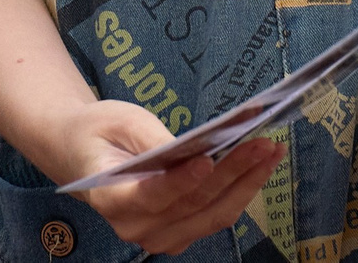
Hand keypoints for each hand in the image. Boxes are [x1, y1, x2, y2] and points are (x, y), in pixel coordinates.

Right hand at [53, 100, 282, 254]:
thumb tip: (196, 148)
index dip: (181, 180)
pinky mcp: (179, 236)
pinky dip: (240, 192)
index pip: (152, 195)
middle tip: (262, 143)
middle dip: (233, 173)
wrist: (86, 156)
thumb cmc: (102, 132)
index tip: (209, 158)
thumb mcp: (122, 120)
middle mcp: (135, 227)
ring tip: (271, 151)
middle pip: (193, 204)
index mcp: (111, 198)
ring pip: (213, 216)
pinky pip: (215, 218)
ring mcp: (159, 237)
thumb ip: (154, 138)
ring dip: (247, 184)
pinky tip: (259, 166)